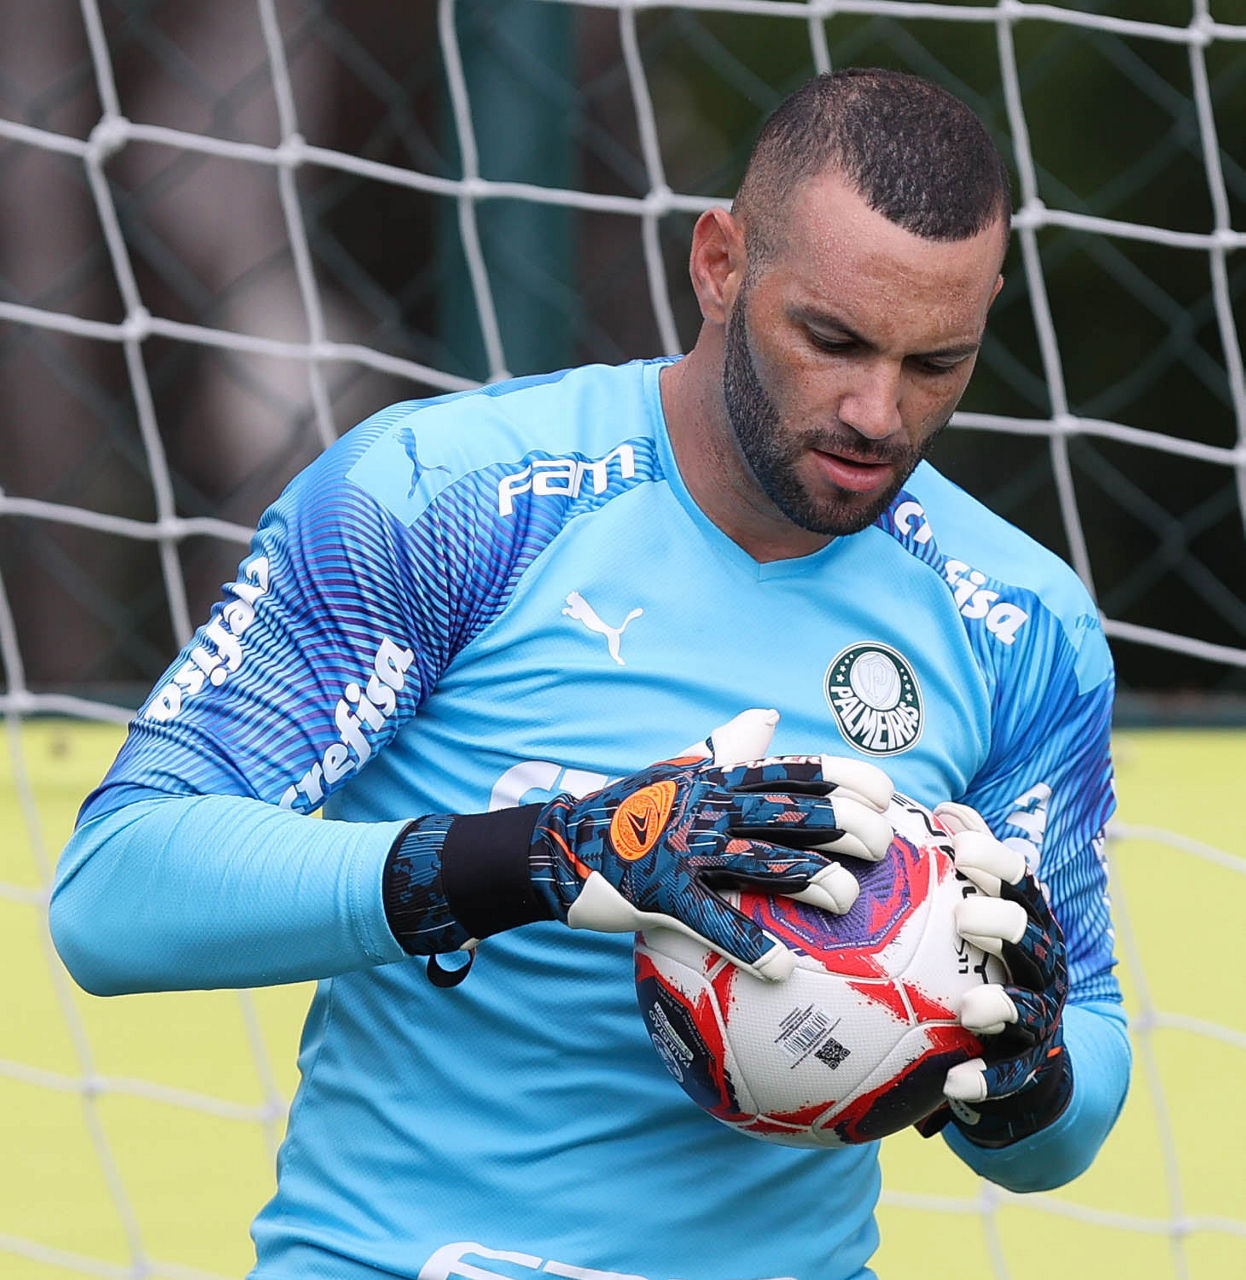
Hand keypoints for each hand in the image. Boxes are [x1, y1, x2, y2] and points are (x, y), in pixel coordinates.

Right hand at [533, 747, 894, 979]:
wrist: (559, 845)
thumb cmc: (627, 809)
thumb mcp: (676, 769)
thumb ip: (726, 746)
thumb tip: (769, 715)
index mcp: (718, 778)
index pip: (793, 769)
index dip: (844, 777)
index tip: (887, 793)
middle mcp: (708, 805)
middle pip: (790, 810)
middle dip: (845, 825)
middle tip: (884, 849)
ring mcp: (684, 847)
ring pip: (760, 859)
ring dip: (810, 878)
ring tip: (847, 900)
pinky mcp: (661, 892)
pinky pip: (711, 919)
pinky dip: (747, 944)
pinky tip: (782, 969)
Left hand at [919, 803, 1072, 1146]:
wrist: (1025, 1060)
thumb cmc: (984, 965)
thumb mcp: (979, 914)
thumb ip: (964, 866)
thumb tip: (940, 807)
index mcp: (1028, 923)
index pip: (1021, 883)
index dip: (997, 862)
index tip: (961, 846)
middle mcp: (1041, 966)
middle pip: (1030, 937)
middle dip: (1001, 923)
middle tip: (962, 915)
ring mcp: (1039, 1018)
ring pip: (1026, 1007)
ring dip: (998, 1005)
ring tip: (968, 1008)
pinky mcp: (1026, 1067)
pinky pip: (1007, 1076)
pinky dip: (984, 1080)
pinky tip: (954, 1085)